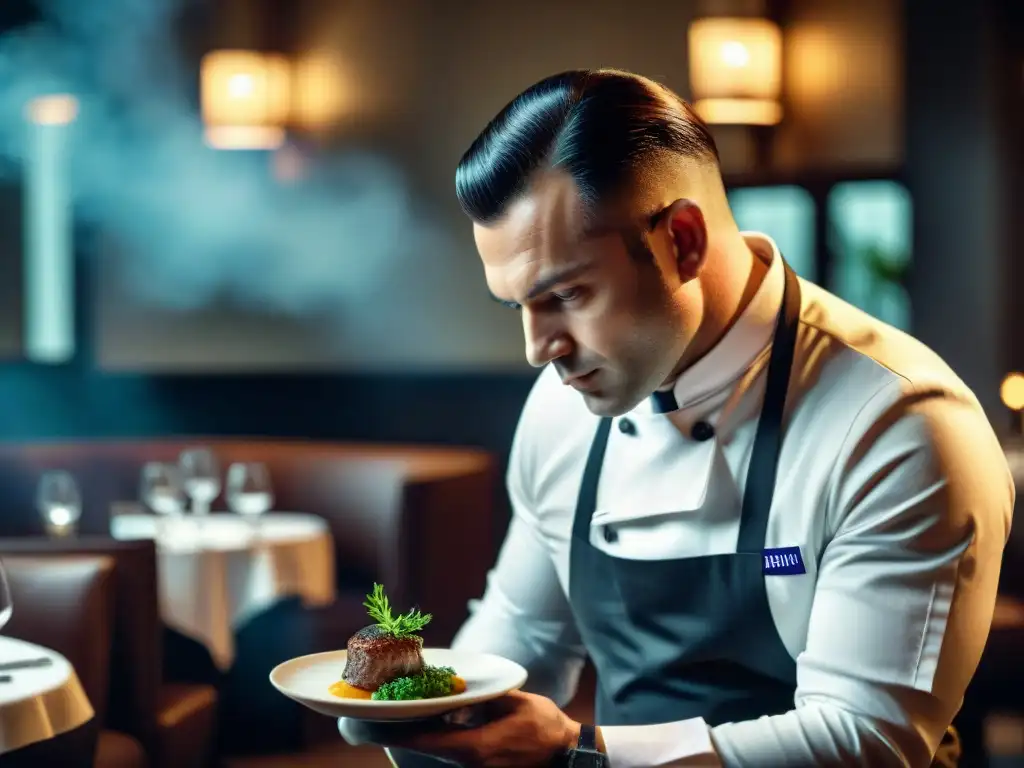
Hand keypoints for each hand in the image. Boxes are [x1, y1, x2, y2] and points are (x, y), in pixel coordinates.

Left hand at [338, 690, 579, 766]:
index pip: (423, 740)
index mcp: (473, 748)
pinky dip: (436, 737)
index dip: (392, 732)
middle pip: (422, 747)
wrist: (568, 756)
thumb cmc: (544, 727)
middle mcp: (468, 763)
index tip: (367, 722)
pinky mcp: (479, 767)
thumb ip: (481, 697)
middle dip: (398, 730)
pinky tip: (429, 719)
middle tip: (372, 711)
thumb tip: (454, 690)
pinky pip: (450, 751)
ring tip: (393, 712)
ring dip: (416, 733)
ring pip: (434, 750)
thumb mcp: (513, 703)